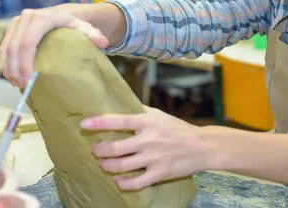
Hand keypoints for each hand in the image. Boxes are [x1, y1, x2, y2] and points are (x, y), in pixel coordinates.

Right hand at [0, 6, 108, 87]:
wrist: (62, 13)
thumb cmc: (73, 24)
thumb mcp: (84, 28)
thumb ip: (92, 35)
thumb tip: (103, 43)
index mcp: (42, 18)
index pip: (28, 42)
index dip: (25, 62)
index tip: (29, 79)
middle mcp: (26, 17)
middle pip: (13, 47)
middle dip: (14, 69)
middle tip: (22, 86)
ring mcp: (16, 22)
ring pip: (4, 48)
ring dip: (8, 68)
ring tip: (17, 84)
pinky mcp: (10, 29)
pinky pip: (3, 48)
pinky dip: (5, 64)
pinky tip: (13, 76)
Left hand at [81, 106, 208, 189]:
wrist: (202, 146)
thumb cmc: (178, 129)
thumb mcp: (160, 115)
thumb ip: (141, 111)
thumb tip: (121, 104)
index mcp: (148, 122)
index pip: (119, 121)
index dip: (100, 122)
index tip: (85, 124)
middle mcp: (149, 140)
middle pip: (115, 148)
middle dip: (99, 150)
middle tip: (95, 149)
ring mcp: (154, 158)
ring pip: (121, 166)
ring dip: (106, 165)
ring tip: (101, 162)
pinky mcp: (159, 173)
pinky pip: (135, 182)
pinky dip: (123, 183)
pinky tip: (117, 180)